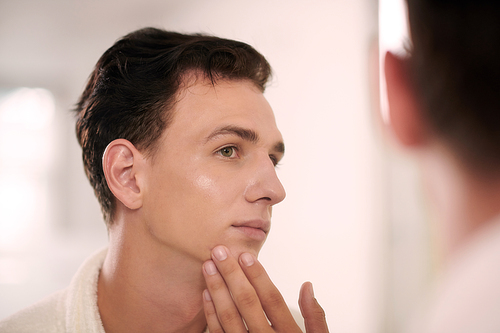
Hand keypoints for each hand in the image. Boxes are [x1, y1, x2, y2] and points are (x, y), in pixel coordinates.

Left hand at [202, 245, 328, 331]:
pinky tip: (206, 294)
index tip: (246, 256)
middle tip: (220, 252)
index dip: (258, 276)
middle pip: (247, 303)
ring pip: (229, 317)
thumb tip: (307, 286)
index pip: (271, 300)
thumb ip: (315, 317)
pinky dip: (211, 314)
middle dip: (231, 275)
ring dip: (216, 290)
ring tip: (208, 266)